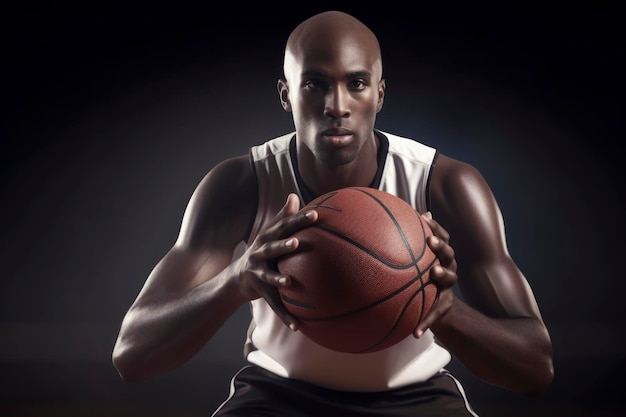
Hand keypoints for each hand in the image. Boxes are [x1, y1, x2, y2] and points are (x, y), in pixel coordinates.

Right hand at [233, 193, 317, 329]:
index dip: (299, 220)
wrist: (235, 280)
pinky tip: (298, 325)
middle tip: (298, 242)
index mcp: (267, 239)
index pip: (285, 227)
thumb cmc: (260, 252)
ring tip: (289, 282)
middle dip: (284, 245)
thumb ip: (283, 217)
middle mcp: (260, 253)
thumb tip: (295, 195)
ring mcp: (258, 273)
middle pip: (273, 247)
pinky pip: (274, 305)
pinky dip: (285, 315)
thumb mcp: (269, 234)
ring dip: (278, 278)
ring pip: (270, 276)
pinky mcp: (259, 291)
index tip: (316, 214)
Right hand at [414, 211, 456, 336]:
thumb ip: (425, 322)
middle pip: (449, 255)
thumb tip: (415, 337)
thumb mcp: (431, 313)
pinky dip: (429, 223)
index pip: (448, 278)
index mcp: (447, 282)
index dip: (443, 274)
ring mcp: (445, 254)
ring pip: (445, 239)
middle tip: (432, 244)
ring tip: (425, 219)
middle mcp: (449, 266)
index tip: (434, 273)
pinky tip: (420, 213)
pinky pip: (435, 231)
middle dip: (442, 249)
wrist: (442, 290)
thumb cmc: (433, 303)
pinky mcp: (439, 244)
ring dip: (436, 230)